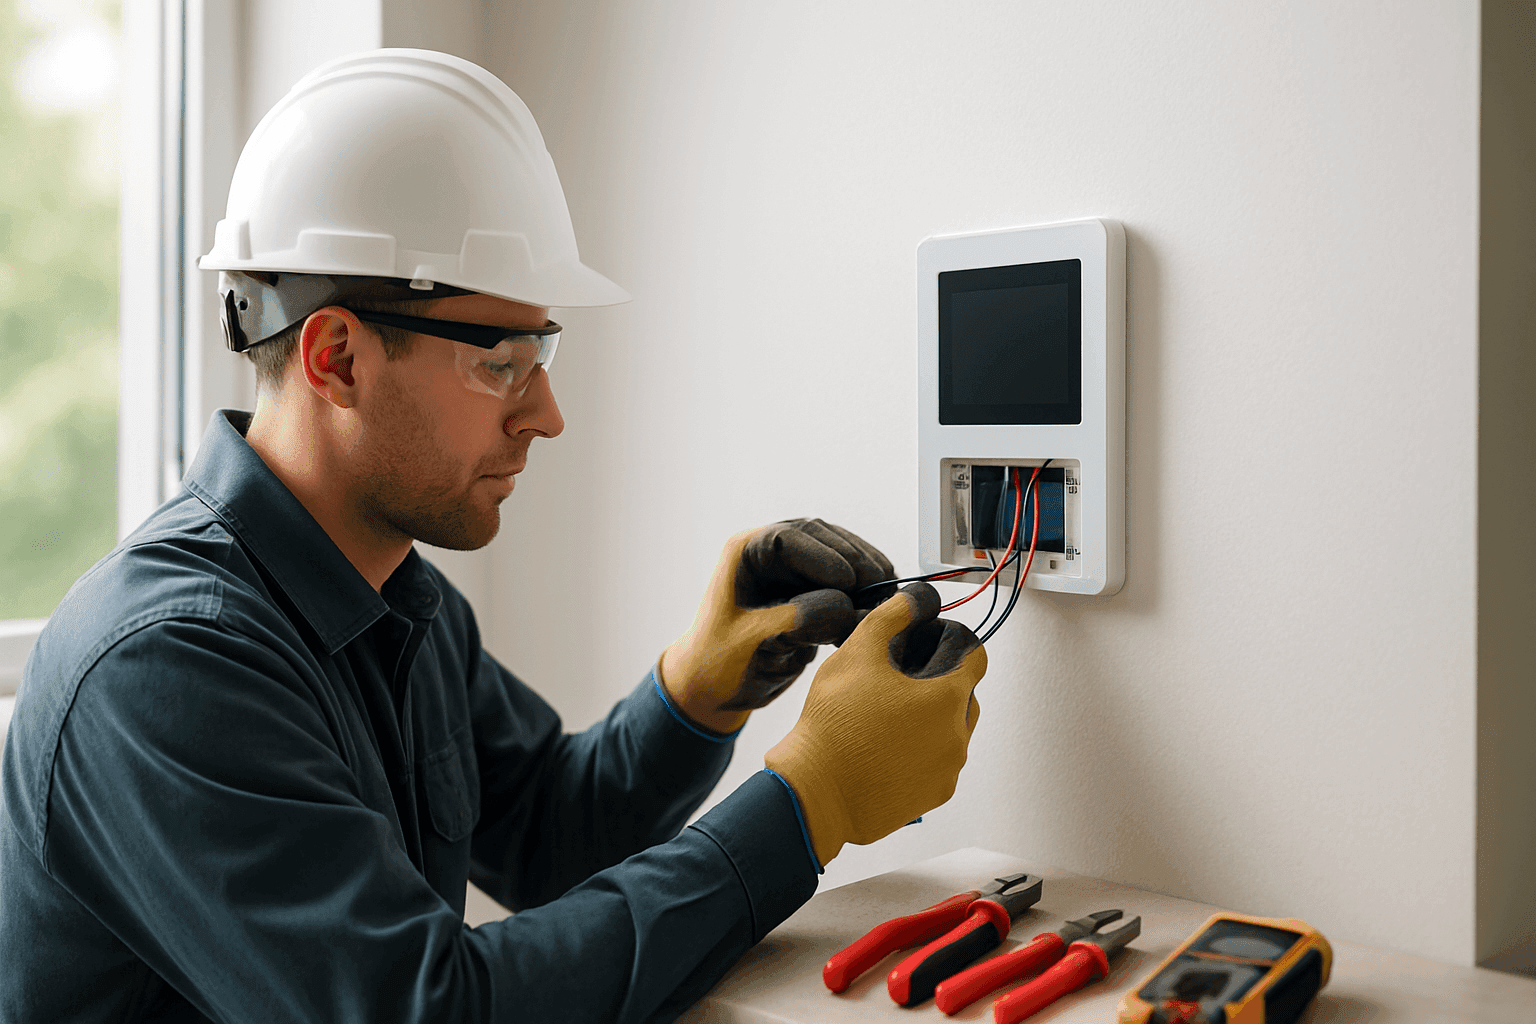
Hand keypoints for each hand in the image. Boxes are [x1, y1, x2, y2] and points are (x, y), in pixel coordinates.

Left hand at [661, 519, 894, 733]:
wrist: (715, 691)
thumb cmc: (718, 665)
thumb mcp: (752, 642)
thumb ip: (795, 620)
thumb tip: (845, 605)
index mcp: (745, 553)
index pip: (789, 539)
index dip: (824, 556)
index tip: (850, 582)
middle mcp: (771, 553)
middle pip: (823, 539)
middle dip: (855, 562)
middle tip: (881, 589)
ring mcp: (795, 569)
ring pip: (842, 556)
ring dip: (867, 576)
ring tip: (885, 601)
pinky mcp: (814, 590)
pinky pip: (848, 580)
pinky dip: (866, 593)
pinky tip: (882, 609)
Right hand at [764, 582, 984, 865]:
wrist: (815, 792)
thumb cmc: (834, 727)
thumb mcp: (858, 652)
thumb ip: (891, 616)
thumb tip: (913, 600)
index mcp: (947, 698)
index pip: (976, 657)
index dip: (952, 642)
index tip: (931, 644)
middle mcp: (957, 737)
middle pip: (964, 694)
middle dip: (939, 682)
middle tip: (900, 681)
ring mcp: (947, 770)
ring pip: (951, 731)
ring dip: (930, 719)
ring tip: (887, 718)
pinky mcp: (932, 796)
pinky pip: (938, 764)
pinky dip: (920, 752)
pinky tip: (885, 747)